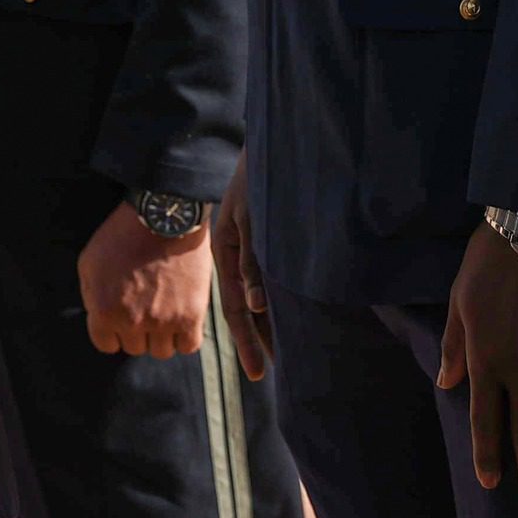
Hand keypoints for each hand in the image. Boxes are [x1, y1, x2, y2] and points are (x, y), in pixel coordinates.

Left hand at [77, 200, 211, 358]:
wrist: (164, 214)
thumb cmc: (124, 233)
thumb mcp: (90, 260)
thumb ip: (90, 295)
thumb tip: (97, 315)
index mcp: (104, 311)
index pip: (106, 344)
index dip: (113, 330)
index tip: (122, 316)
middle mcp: (132, 322)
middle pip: (135, 347)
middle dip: (136, 330)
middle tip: (144, 306)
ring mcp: (163, 321)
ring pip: (161, 351)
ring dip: (161, 335)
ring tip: (164, 311)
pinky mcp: (190, 315)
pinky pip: (189, 345)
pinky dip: (185, 336)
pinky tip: (182, 319)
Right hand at [213, 152, 273, 379]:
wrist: (274, 143)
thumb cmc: (259, 178)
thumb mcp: (253, 218)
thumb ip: (253, 260)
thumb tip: (254, 306)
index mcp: (225, 251)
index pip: (233, 308)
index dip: (246, 340)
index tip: (257, 373)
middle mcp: (237, 254)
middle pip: (244, 307)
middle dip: (256, 339)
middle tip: (268, 374)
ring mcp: (251, 247)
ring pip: (258, 295)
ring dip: (271, 322)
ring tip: (286, 353)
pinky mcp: (266, 238)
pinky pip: (271, 278)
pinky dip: (279, 299)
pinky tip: (292, 312)